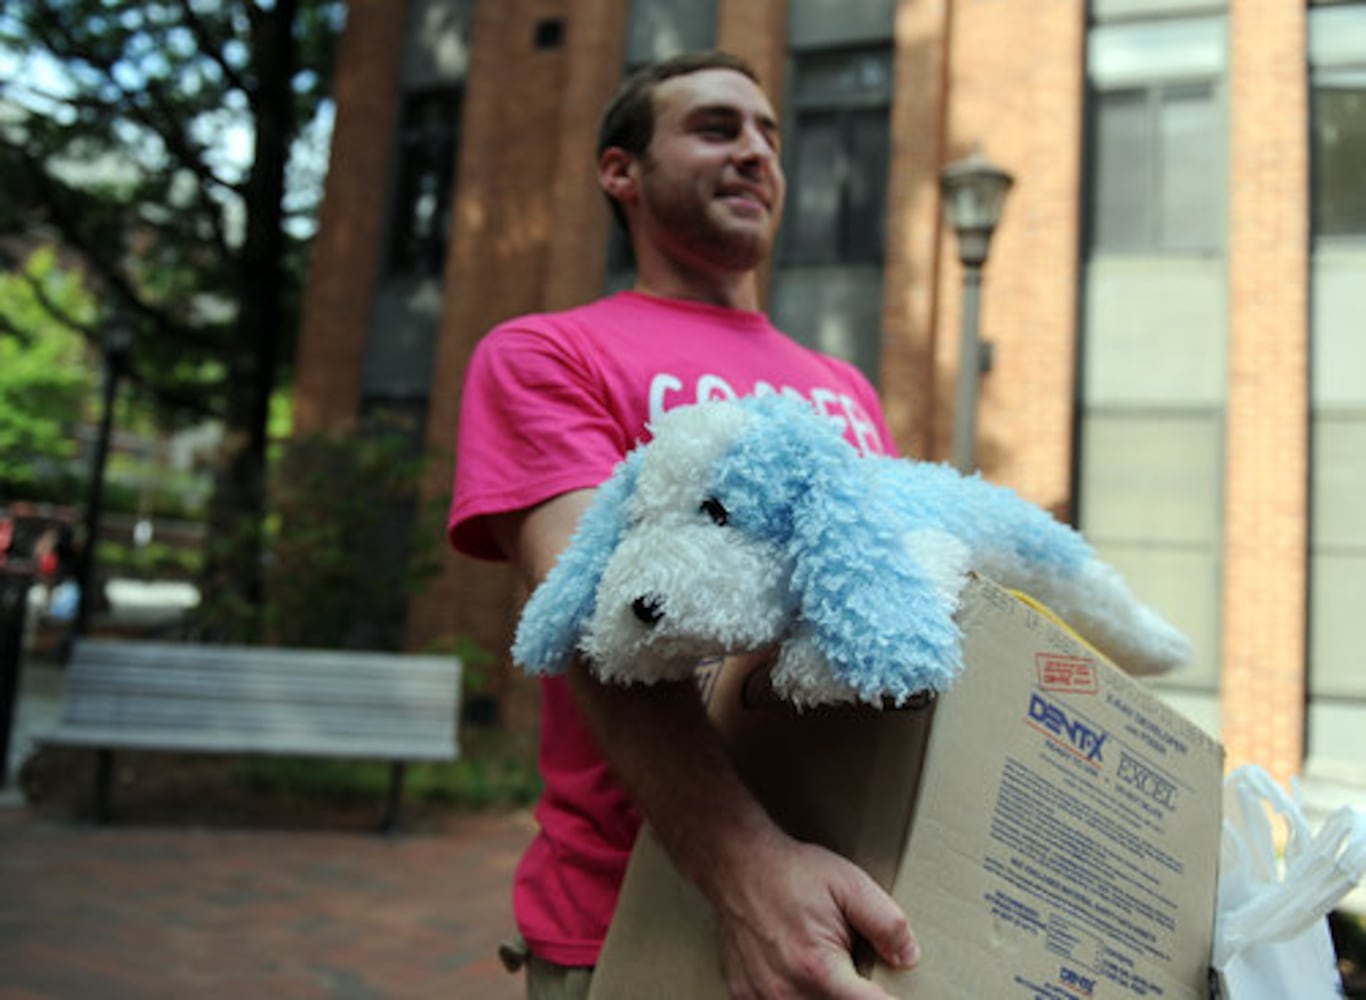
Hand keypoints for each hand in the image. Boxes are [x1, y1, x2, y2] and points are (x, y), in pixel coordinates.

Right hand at [711, 833, 918, 998]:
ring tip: (823, 965)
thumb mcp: (850, 885)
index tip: (891, 990)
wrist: (737, 863)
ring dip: (826, 996)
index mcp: (819, 969)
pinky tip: (799, 973)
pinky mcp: (745, 996)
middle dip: (855, 994)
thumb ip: (886, 923)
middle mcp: (787, 992)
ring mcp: (763, 997)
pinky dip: (798, 995)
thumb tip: (908, 957)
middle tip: (850, 964)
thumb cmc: (791, 872)